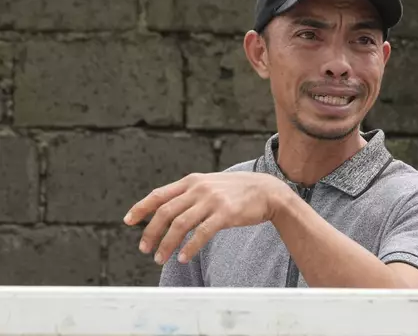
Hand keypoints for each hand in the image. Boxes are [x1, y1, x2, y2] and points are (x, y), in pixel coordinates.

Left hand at [123, 172, 288, 264]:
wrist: (268, 191)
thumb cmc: (238, 191)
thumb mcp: (211, 185)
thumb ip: (191, 194)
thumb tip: (168, 210)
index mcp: (192, 181)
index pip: (159, 194)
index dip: (141, 208)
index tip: (128, 221)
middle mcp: (199, 189)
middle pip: (165, 212)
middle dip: (151, 232)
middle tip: (144, 249)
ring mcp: (212, 200)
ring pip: (180, 225)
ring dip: (167, 244)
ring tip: (160, 258)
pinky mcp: (225, 214)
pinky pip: (201, 233)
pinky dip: (189, 247)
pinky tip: (183, 257)